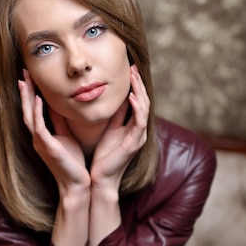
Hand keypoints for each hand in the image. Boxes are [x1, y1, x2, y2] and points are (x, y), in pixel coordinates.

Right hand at [18, 70, 90, 195]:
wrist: (77, 185)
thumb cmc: (73, 163)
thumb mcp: (66, 136)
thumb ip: (60, 121)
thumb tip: (59, 104)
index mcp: (42, 135)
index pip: (33, 110)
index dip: (31, 93)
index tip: (29, 76)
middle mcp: (38, 138)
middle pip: (27, 110)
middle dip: (25, 91)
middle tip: (23, 72)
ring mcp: (41, 143)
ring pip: (30, 116)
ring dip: (27, 98)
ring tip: (25, 81)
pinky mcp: (48, 148)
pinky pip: (40, 127)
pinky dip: (38, 113)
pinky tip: (38, 100)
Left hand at [90, 65, 148, 190]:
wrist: (101, 178)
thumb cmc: (102, 156)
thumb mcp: (107, 129)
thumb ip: (113, 115)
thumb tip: (110, 98)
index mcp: (132, 127)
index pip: (137, 101)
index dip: (135, 85)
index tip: (129, 69)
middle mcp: (139, 130)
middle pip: (144, 101)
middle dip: (139, 83)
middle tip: (133, 67)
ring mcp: (139, 136)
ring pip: (144, 108)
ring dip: (139, 91)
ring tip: (134, 76)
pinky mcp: (134, 143)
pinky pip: (139, 121)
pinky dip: (136, 107)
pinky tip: (131, 96)